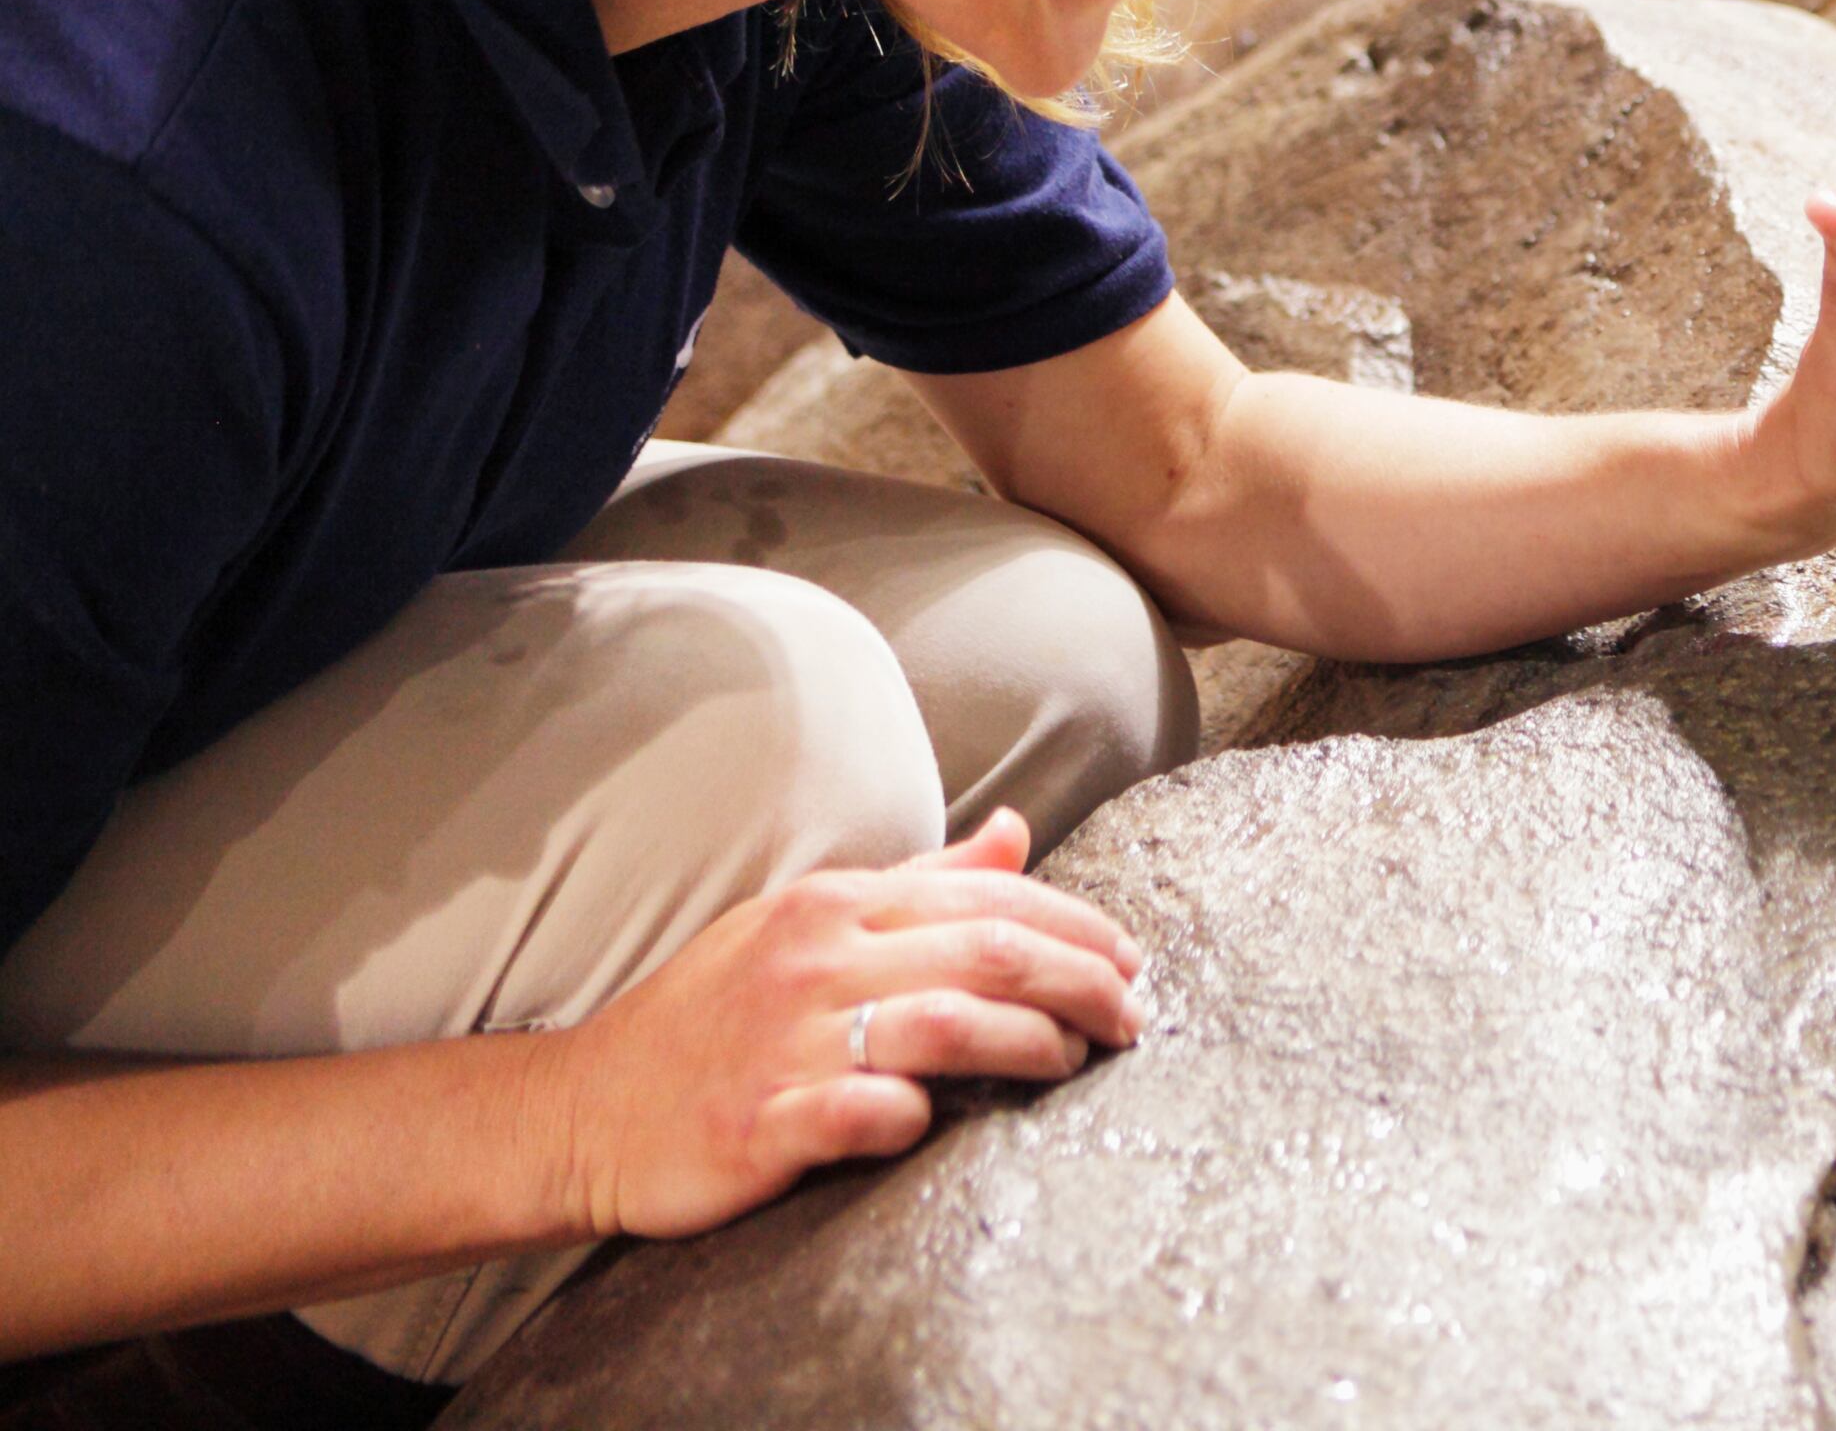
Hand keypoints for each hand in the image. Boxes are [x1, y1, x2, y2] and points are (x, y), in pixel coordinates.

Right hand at [542, 808, 1145, 1240]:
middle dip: (1083, 980)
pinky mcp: (758, 1125)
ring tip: (1074, 1060)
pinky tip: (944, 1120)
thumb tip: (1015, 831)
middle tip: (1134, 1015)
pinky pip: (860, 1111)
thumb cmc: (711, 1016)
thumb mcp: (807, 924)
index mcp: (835, 905)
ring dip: (1030, 1043)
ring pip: (945, 1024)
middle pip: (989, 953)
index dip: (1078, 926)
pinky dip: (914, 1113)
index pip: (990, 896)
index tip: (1131, 962)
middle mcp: (815, 961)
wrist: (582, 1110)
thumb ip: (920, 881)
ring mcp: (784, 1043)